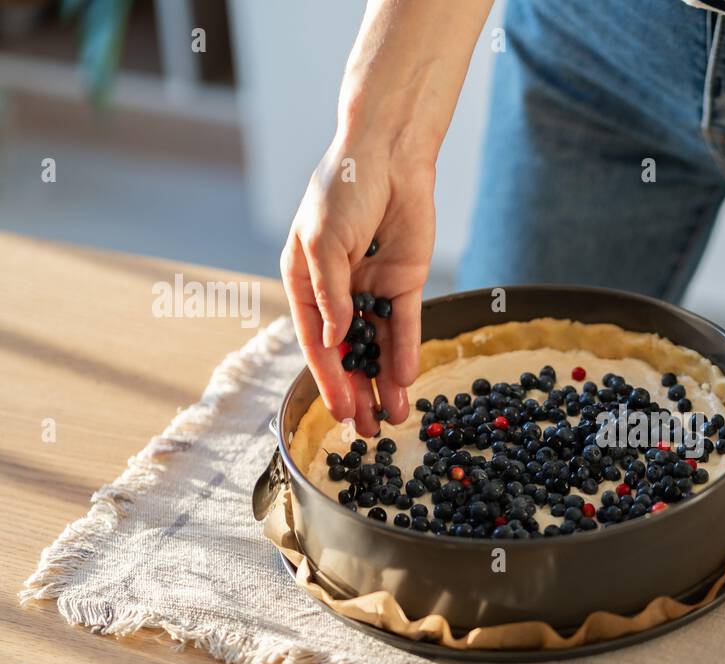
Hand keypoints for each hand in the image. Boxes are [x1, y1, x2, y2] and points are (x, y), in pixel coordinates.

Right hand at [280, 133, 435, 434]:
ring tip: (390, 419)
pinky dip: (405, 353)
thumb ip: (331, 294)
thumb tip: (337, 341)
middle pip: (348, 354)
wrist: (387, 156)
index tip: (337, 412)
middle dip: (356, 393)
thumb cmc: (342, 190)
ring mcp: (373, 290)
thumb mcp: (323, 242)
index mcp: (304, 283)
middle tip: (365, 432)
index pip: (316, 342)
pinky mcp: (405, 283)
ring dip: (382, 383)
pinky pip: (405, 326)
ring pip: (378, 347)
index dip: (327, 379)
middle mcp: (338, 293)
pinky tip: (406, 381)